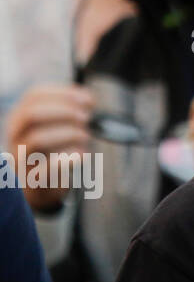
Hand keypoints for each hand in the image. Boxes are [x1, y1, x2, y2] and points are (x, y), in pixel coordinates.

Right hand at [4, 84, 92, 211]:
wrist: (41, 187)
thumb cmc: (52, 151)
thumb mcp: (57, 127)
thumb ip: (71, 111)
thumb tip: (88, 100)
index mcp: (20, 117)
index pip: (34, 96)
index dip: (64, 94)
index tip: (89, 101)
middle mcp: (15, 136)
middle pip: (32, 114)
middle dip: (64, 112)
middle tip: (86, 118)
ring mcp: (20, 158)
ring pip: (36, 139)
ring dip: (68, 134)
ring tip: (85, 137)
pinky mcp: (31, 181)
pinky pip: (44, 170)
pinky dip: (66, 161)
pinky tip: (81, 156)